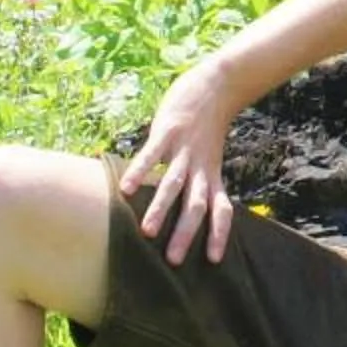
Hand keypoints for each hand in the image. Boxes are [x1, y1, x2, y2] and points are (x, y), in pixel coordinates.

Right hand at [120, 55, 241, 265]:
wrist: (216, 86)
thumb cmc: (206, 128)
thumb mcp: (208, 158)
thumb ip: (197, 182)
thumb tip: (181, 212)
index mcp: (211, 175)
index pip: (222, 209)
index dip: (219, 233)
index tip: (214, 260)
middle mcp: (200, 166)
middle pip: (196, 205)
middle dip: (185, 233)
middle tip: (173, 261)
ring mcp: (184, 149)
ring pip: (173, 183)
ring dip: (161, 208)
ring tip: (146, 232)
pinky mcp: (168, 131)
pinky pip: (152, 154)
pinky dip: (140, 171)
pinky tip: (125, 189)